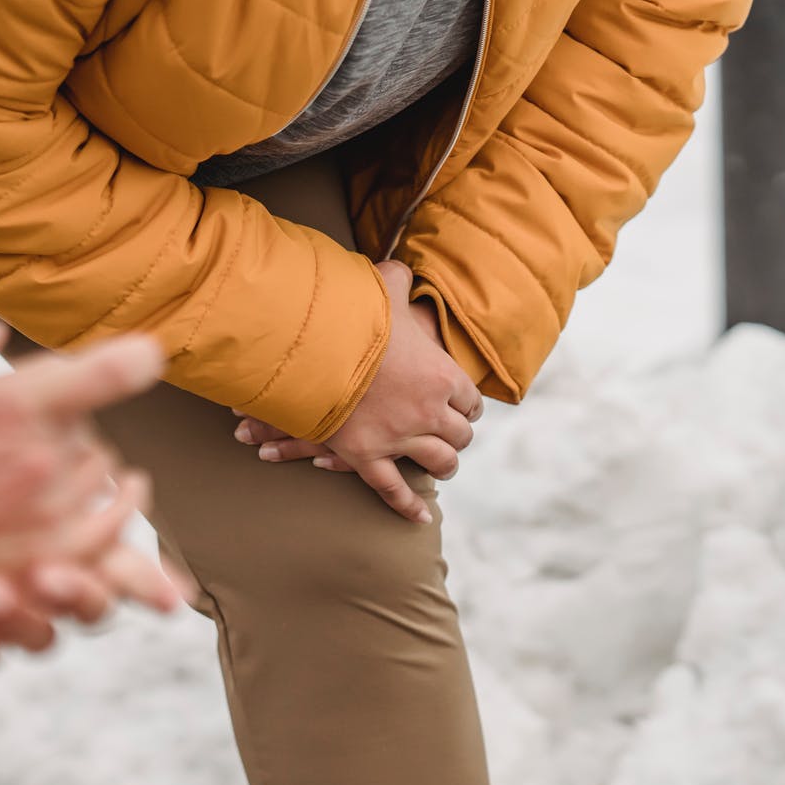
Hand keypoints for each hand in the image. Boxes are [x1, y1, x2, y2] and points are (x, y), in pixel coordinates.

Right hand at [0, 320, 178, 659]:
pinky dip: (109, 533)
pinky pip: (101, 549)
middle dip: (76, 431)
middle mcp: (38, 468)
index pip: (104, 374)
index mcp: (7, 411)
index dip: (134, 360)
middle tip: (44, 436)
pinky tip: (106, 525)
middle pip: (96, 436)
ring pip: (105, 492)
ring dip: (102, 482)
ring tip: (108, 481)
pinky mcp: (37, 575)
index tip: (149, 357)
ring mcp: (44, 526)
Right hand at [235, 261, 481, 522]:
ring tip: (441, 465)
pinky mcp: (367, 457)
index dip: (465, 402)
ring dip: (443, 464)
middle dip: (457, 434)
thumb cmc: (351, 318)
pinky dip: (408, 507)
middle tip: (450, 434)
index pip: (471, 400)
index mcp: (442, 376)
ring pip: (439, 463)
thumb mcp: (381, 290)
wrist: (314, 352)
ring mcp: (399, 438)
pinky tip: (421, 517)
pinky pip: (394, 490)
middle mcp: (429, 412)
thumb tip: (397, 268)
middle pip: (461, 435)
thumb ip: (395, 280)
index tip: (458, 402)